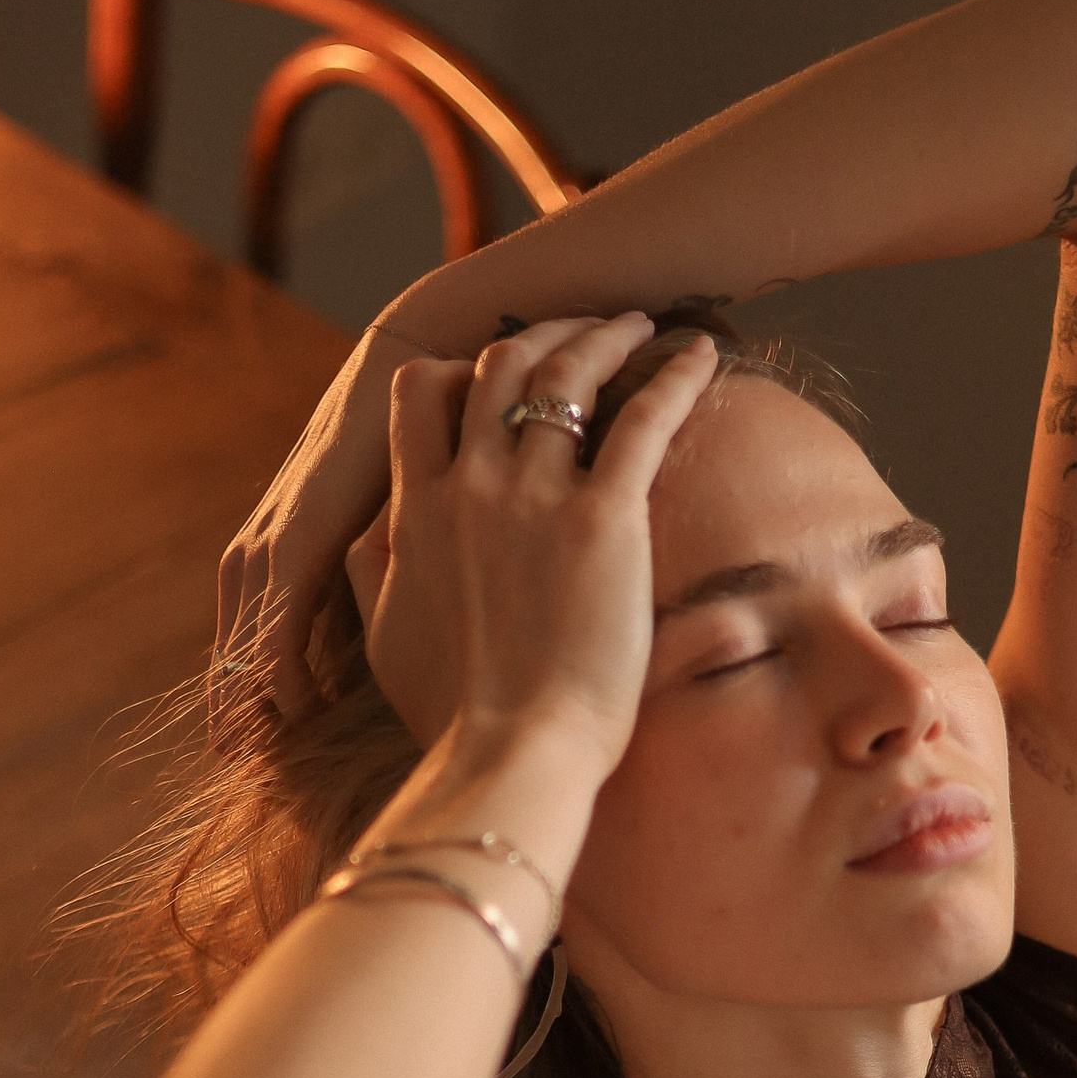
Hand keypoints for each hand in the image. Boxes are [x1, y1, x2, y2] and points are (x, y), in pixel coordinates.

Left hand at [211, 319, 437, 730]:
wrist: (424, 364)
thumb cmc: (426, 439)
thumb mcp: (397, 527)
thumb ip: (385, 581)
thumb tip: (399, 641)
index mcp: (278, 554)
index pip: (250, 650)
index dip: (255, 705)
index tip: (266, 763)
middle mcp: (260, 555)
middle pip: (232, 662)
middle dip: (238, 722)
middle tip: (245, 783)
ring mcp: (272, 548)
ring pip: (242, 659)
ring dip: (249, 714)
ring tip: (259, 770)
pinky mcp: (296, 540)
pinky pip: (275, 633)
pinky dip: (280, 683)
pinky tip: (297, 722)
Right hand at [346, 316, 716, 764]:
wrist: (513, 755)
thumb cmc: (453, 714)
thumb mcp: (384, 634)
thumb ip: (372, 567)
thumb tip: (372, 527)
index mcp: (414, 510)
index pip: (421, 393)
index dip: (457, 365)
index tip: (493, 366)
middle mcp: (470, 485)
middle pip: (497, 364)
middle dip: (541, 331)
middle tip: (583, 328)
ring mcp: (536, 497)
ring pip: (567, 371)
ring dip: (607, 334)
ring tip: (641, 322)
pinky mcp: (605, 519)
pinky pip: (645, 418)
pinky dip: (676, 376)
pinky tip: (704, 353)